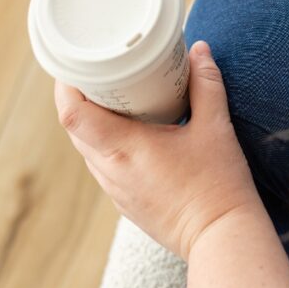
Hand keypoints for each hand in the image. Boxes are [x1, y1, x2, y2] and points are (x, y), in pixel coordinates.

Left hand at [54, 41, 259, 261]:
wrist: (222, 237)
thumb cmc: (218, 184)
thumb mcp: (216, 127)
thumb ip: (206, 84)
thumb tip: (199, 50)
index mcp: (124, 149)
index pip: (72, 114)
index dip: (67, 86)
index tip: (76, 65)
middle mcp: (111, 171)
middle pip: (75, 129)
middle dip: (80, 99)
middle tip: (99, 74)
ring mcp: (116, 190)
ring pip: (87, 149)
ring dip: (93, 123)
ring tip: (115, 100)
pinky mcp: (126, 203)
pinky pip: (104, 167)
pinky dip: (108, 145)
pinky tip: (132, 135)